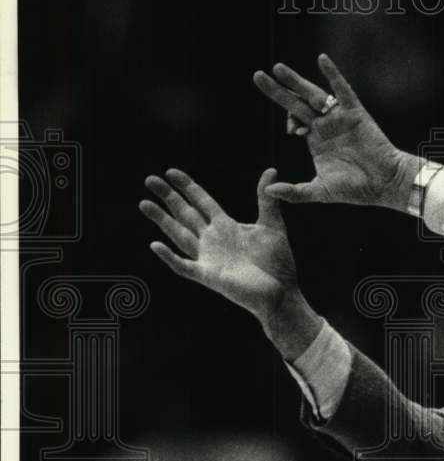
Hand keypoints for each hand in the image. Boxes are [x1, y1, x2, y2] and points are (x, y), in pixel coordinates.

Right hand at [140, 168, 299, 322]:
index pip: (201, 202)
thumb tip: (271, 169)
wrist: (282, 292)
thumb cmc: (277, 262)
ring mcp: (208, 258)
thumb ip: (266, 199)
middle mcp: (213, 240)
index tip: (170, 172)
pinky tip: (155, 245)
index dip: (187, 187)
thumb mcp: (272, 225)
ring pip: (179, 235)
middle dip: (168, 197)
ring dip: (162, 220)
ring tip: (144, 203)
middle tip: (149, 180)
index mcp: (226, 226)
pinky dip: (169, 257)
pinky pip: (184, 266)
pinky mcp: (209, 276)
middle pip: (185, 214)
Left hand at [253, 54, 419, 209]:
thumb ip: (295, 192)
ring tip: (277, 68)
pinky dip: (332, 74)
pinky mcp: (355, 113)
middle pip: (297, 103)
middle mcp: (326, 126)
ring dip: (296, 81)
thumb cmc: (356, 190)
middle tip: (257, 76)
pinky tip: (321, 59)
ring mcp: (340, 118)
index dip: (289, 121)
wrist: (385, 184)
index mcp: (317, 140)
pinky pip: (342, 90)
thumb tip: (268, 190)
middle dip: (278, 90)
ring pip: (314, 94)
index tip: (292, 132)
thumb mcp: (320, 191)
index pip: (295, 121)